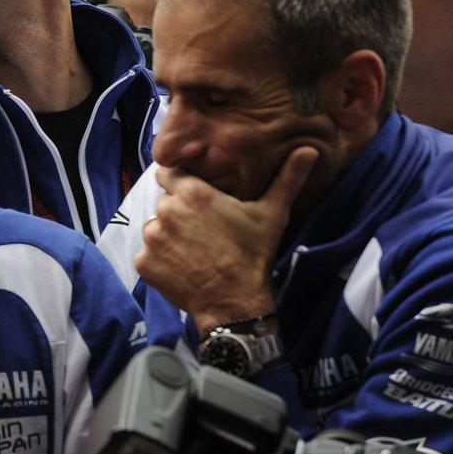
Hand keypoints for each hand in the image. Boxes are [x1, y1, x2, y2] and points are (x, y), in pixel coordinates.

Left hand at [135, 146, 316, 334]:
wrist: (235, 303)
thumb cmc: (253, 256)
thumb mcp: (272, 214)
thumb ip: (286, 179)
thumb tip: (309, 150)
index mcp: (191, 192)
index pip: (168, 173)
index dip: (181, 184)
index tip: (197, 199)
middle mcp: (166, 209)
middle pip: (164, 201)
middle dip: (178, 212)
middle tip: (202, 230)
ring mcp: (152, 237)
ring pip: (154, 227)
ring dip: (167, 236)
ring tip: (194, 251)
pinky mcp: (143, 262)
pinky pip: (147, 254)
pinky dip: (160, 260)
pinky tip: (183, 268)